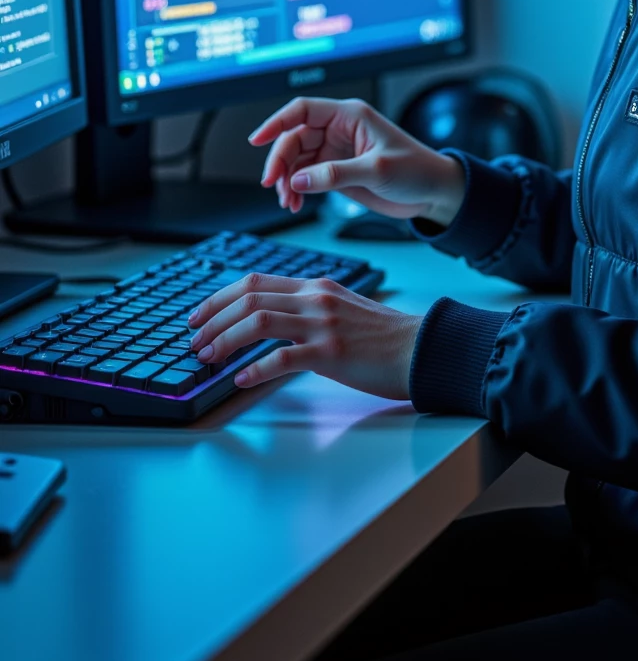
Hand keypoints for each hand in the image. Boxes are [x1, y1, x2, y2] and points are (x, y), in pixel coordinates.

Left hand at [188, 270, 422, 398]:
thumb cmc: (381, 336)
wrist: (420, 348)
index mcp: (315, 286)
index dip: (219, 297)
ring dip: (225, 340)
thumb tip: (268, 323)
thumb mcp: (340, 308)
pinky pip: (282, 358)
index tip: (198, 316)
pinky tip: (241, 380)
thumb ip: (306, 309)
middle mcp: (314, 299)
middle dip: (213, 319)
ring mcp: (323, 324)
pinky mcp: (331, 353)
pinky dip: (255, 369)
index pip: (254, 281)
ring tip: (208, 358)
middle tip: (194, 341)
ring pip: (258, 321)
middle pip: (248, 297)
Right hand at [248, 96, 465, 224]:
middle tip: (274, 185)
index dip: (276, 122)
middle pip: (294, 137)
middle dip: (280, 161)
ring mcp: (336, 151)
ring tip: (289, 202)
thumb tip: (299, 180)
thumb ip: (336, 174)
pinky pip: (306, 176)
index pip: (303, 110)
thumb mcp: (377, 170)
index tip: (256, 140)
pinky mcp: (336, 171)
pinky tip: (296, 203)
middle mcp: (339, 130)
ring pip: (296, 159)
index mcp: (349, 115)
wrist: (434, 193)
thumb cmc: (416, 170)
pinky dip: (297, 189)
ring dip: (287, 179)